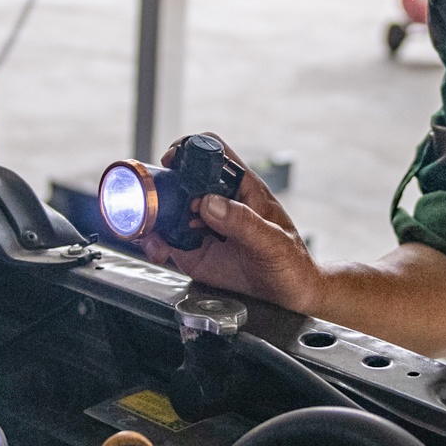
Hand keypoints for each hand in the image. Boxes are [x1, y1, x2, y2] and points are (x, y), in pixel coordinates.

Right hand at [138, 136, 322, 310]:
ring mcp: (203, 226)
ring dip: (153, 219)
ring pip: (167, 210)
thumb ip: (243, 222)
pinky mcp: (193, 250)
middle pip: (180, 180)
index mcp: (242, 188)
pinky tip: (160, 251)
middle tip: (161, 209)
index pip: (213, 152)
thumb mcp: (273, 242)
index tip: (172, 160)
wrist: (291, 297)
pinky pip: (165, 240)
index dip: (189, 148)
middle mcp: (219, 203)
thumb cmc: (292, 263)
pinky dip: (154, 243)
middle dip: (162, 189)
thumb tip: (210, 203)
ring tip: (158, 237)